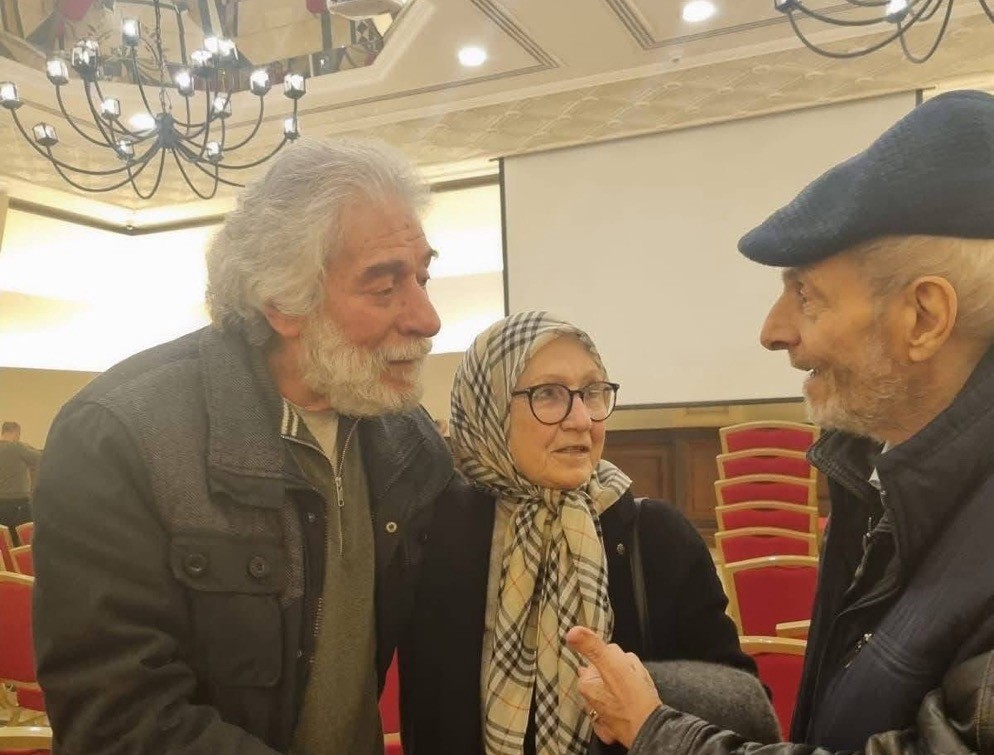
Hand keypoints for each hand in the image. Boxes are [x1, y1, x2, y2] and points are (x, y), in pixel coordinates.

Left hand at [567, 626, 662, 747]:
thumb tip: (572, 632)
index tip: (625, 671)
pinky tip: (642, 699)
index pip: (606, 653)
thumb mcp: (612, 667)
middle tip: (634, 682)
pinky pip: (632, 692)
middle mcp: (593, 694)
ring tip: (640, 691)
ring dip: (636, 680)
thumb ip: (592, 647)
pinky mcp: (621, 712)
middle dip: (629, 669)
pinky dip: (639, 693)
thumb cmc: (633, 701)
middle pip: (616, 665)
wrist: (651, 730)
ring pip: (626, 677)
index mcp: (587, 682)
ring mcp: (607, 704)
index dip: (620, 659)